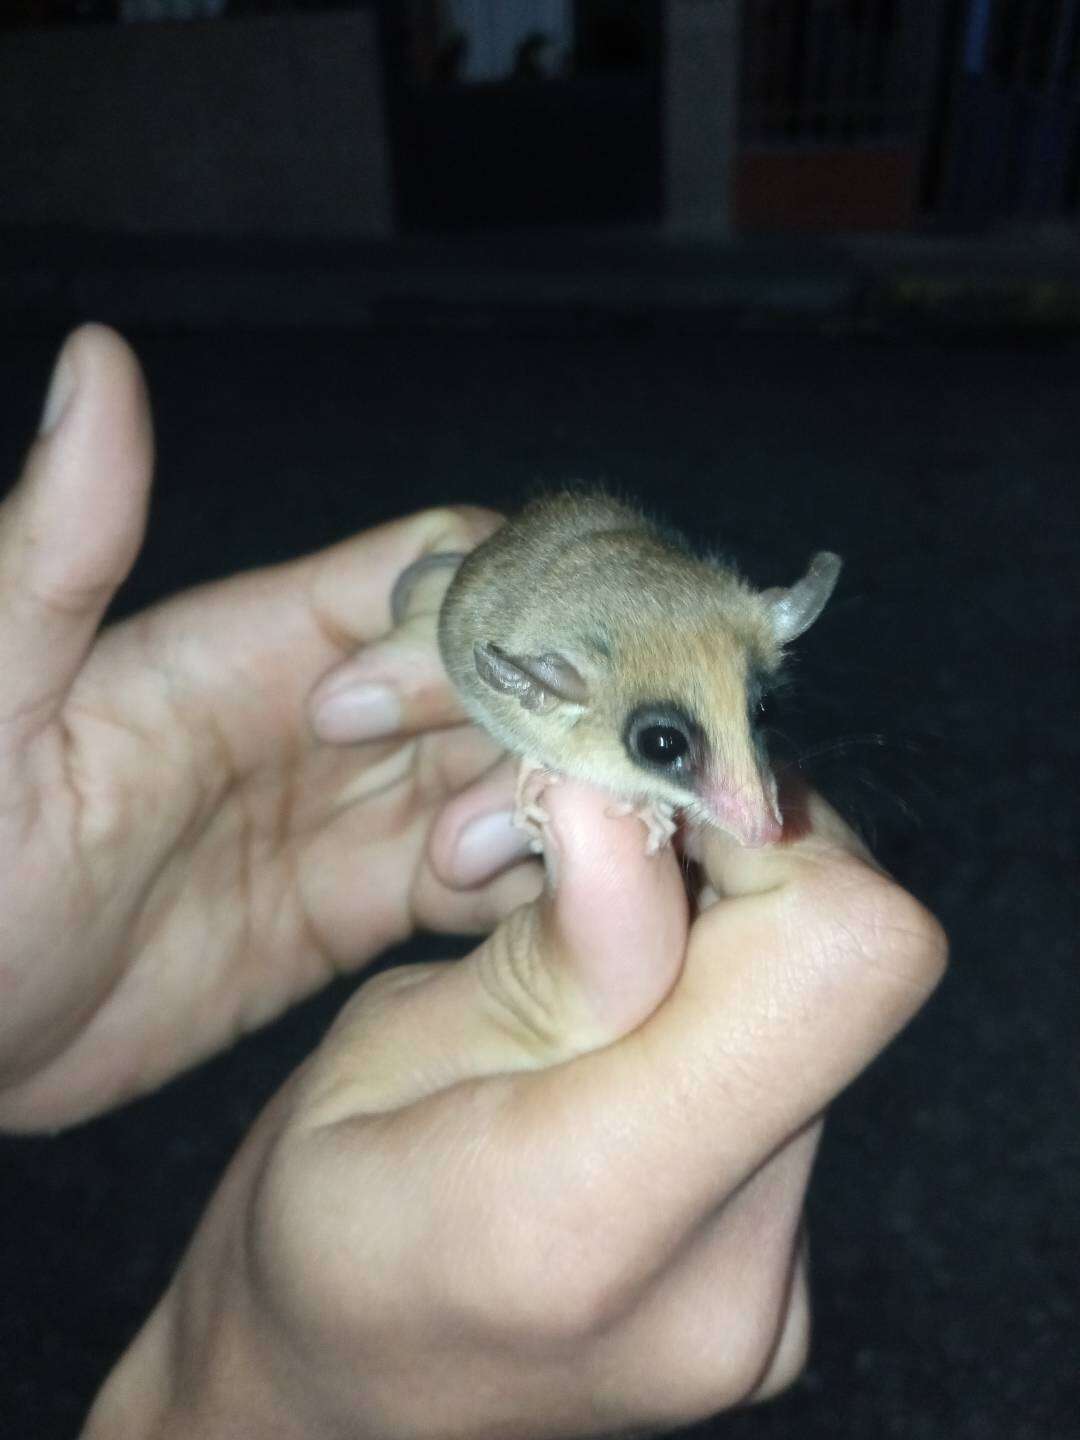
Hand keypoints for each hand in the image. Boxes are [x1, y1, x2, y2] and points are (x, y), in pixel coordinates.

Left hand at [0, 326, 536, 1130]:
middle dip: (542, 715)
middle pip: (493, 673)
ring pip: (502, 772)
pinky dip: (527, 884)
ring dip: (542, 806)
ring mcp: (343, 816)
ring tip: (503, 861)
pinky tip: (535, 909)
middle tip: (535, 793)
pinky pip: (477, 879)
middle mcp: (320, 718)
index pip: (424, 573)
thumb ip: (62, 545)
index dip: (488, 608)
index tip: (501, 683)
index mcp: (251, 643)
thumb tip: (96, 364)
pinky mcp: (352, 912)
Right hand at [84, 777, 945, 1438]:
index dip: (762, 830)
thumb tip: (639, 790)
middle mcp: (729, 1271)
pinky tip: (609, 1033)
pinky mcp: (780, 1271)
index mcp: (594, 1212)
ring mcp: (772, 1287)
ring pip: (817, 1002)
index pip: (838, 956)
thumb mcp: (378, 1053)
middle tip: (582, 857)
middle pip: (842, 962)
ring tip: (574, 958)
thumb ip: (546, 946)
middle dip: (727, 859)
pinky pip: (787, 1065)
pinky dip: (712, 1007)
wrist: (332, 1410)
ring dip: (715, 931)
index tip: (635, 794)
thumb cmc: (309, 1230)